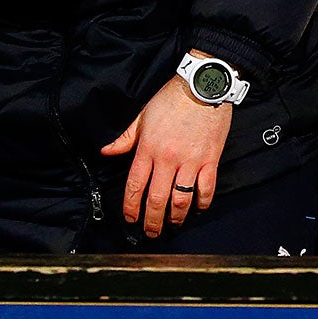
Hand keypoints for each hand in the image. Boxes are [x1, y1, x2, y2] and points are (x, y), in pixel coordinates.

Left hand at [101, 54, 232, 238]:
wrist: (203, 86)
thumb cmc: (171, 99)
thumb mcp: (142, 115)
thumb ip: (124, 137)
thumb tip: (106, 151)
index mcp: (148, 149)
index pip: (135, 185)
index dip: (131, 207)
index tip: (130, 219)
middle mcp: (167, 159)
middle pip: (156, 198)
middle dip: (152, 220)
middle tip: (151, 232)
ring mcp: (191, 161)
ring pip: (181, 199)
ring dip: (176, 216)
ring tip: (173, 224)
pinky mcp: (211, 159)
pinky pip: (206, 188)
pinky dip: (202, 202)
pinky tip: (197, 209)